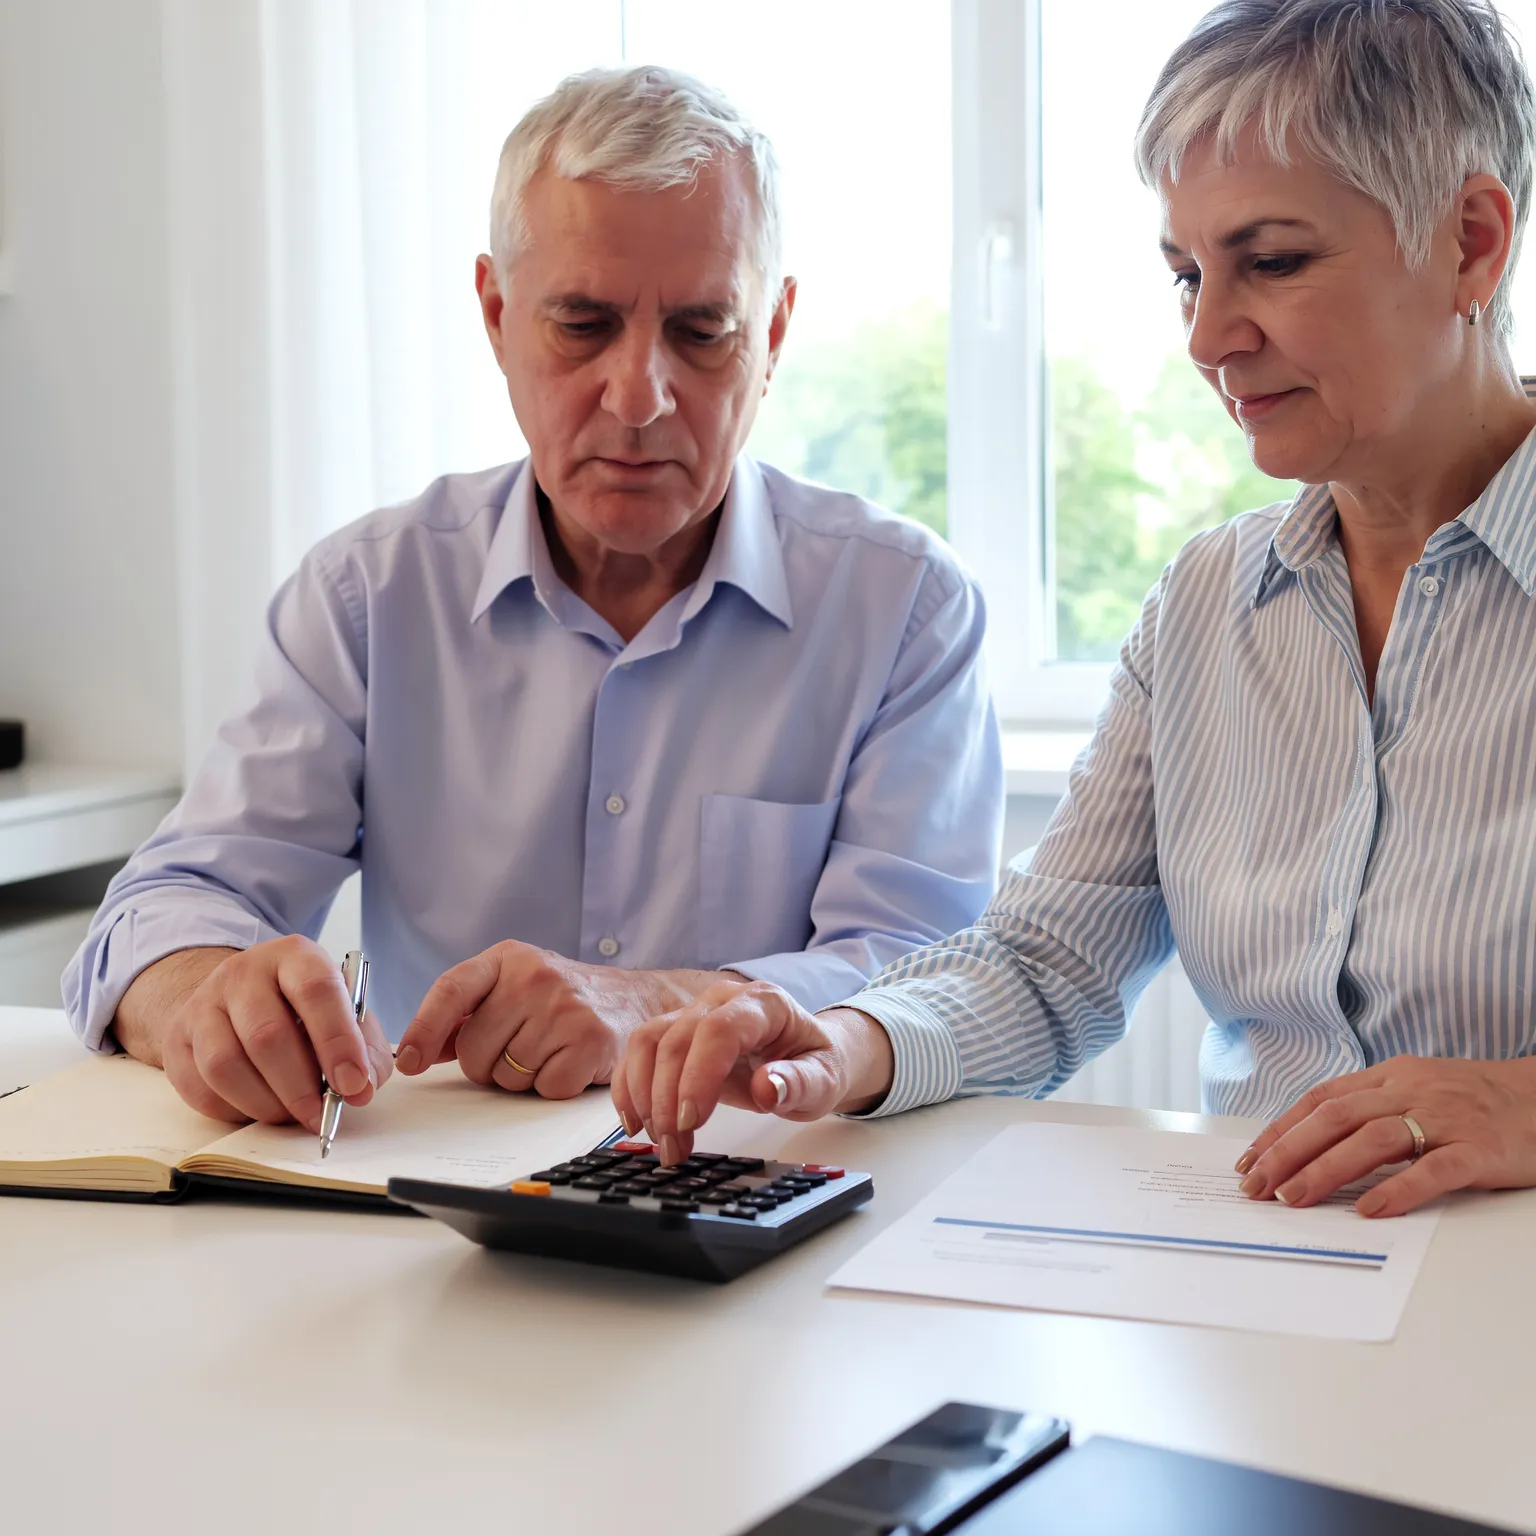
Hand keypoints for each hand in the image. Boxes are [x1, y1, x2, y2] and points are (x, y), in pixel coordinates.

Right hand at [112, 937, 392, 1128]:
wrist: (237, 997)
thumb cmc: (303, 1011)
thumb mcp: (345, 1012)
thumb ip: (364, 1049)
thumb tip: (360, 1090)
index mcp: (295, 956)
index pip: (317, 991)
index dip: (337, 1042)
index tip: (354, 1084)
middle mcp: (244, 972)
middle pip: (267, 1035)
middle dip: (300, 1087)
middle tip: (320, 1115)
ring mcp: (203, 1003)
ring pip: (226, 1065)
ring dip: (265, 1103)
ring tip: (290, 1114)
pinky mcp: (176, 1038)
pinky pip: (200, 1087)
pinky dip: (234, 1110)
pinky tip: (258, 1107)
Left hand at [395, 941, 694, 1097]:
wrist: (635, 999)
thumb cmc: (563, 998)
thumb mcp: (514, 987)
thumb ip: (467, 1013)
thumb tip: (417, 1051)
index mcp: (508, 958)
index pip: (452, 989)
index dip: (424, 1029)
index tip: (410, 1062)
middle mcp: (536, 976)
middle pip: (474, 1049)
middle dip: (488, 1063)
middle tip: (520, 1048)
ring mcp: (565, 1007)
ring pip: (507, 1076)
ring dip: (523, 1077)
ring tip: (549, 1051)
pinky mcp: (590, 1040)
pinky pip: (544, 1089)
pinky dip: (554, 1086)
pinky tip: (570, 1062)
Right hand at [610, 978, 893, 1163]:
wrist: (804, 1054)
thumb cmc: (815, 1063)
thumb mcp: (824, 1079)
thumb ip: (800, 1083)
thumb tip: (768, 1087)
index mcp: (763, 1004)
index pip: (719, 1031)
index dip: (698, 1075)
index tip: (691, 1120)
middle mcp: (721, 1000)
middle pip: (677, 1038)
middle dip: (667, 1098)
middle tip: (673, 1146)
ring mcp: (694, 1013)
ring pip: (648, 1041)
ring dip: (644, 1095)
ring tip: (660, 1139)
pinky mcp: (675, 1033)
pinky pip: (638, 1052)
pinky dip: (630, 1087)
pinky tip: (637, 1122)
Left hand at [1235, 1054, 1535, 1216]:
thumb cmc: (1475, 1100)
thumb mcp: (1415, 1090)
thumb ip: (1371, 1108)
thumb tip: (1312, 1142)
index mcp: (1390, 1076)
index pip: (1321, 1100)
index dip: (1281, 1129)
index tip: (1250, 1161)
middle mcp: (1410, 1091)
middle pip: (1335, 1117)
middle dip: (1288, 1152)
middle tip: (1257, 1186)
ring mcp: (1445, 1119)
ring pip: (1372, 1139)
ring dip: (1325, 1169)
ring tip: (1293, 1198)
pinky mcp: (1480, 1150)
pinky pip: (1435, 1169)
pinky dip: (1399, 1189)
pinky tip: (1369, 1210)